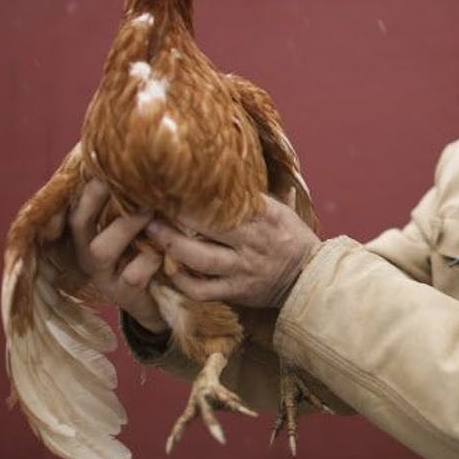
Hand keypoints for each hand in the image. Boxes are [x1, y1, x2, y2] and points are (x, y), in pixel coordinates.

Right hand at [70, 179, 167, 333]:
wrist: (160, 303)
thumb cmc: (146, 254)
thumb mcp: (135, 230)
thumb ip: (130, 204)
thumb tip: (137, 159)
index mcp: (87, 235)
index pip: (76, 206)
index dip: (86, 188)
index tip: (102, 166)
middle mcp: (88, 254)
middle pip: (80, 223)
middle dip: (97, 200)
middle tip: (127, 179)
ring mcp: (104, 276)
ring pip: (102, 249)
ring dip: (127, 226)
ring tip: (150, 211)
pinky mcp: (124, 295)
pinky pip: (135, 273)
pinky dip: (152, 259)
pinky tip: (169, 252)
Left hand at [145, 194, 321, 308]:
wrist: (308, 279)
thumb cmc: (291, 238)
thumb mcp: (280, 209)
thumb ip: (254, 194)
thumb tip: (227, 166)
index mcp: (266, 215)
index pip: (231, 198)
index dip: (199, 191)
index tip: (176, 180)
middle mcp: (253, 241)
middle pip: (209, 225)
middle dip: (177, 214)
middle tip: (150, 202)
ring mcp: (243, 268)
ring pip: (200, 258)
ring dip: (171, 245)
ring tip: (150, 232)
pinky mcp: (236, 292)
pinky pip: (202, 290)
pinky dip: (182, 281)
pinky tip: (168, 269)